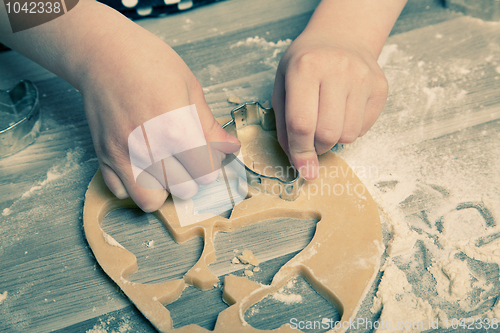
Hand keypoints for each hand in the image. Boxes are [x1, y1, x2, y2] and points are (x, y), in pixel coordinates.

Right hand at [80, 25, 238, 211]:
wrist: (105, 53)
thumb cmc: (150, 63)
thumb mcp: (190, 88)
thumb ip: (210, 126)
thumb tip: (231, 148)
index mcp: (177, 130)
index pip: (206, 172)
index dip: (211, 163)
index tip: (206, 152)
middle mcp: (150, 149)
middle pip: (184, 190)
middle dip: (191, 177)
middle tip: (186, 157)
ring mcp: (123, 155)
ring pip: (151, 201)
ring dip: (163, 189)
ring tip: (164, 168)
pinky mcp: (104, 156)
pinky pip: (121, 192)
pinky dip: (132, 186)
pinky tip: (139, 166)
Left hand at [272, 31, 387, 178]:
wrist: (341, 36)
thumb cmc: (306, 63)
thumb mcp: (283, 84)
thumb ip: (284, 122)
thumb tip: (298, 161)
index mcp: (306, 67)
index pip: (301, 123)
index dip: (300, 152)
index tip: (302, 170)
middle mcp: (337, 70)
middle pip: (327, 133)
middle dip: (317, 148)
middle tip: (312, 141)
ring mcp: (362, 77)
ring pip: (348, 135)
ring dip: (334, 140)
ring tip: (327, 122)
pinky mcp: (380, 87)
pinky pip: (364, 128)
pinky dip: (350, 130)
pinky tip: (343, 111)